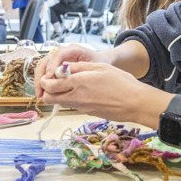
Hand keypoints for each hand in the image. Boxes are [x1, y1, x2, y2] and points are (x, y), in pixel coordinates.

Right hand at [34, 44, 107, 96]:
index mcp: (74, 50)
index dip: (52, 65)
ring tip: (40, 94)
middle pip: (46, 60)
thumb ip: (82, 71)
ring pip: (42, 66)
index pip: (59, 54)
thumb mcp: (94, 66)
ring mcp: (58, 58)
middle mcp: (63, 52)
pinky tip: (43, 92)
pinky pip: (45, 71)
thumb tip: (70, 80)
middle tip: (41, 90)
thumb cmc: (98, 62)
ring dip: (39, 80)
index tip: (49, 78)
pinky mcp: (55, 65)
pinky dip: (42, 81)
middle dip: (41, 75)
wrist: (99, 60)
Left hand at [39, 60, 160, 122]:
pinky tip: (86, 92)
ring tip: (73, 85)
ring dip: (60, 95)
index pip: (50, 86)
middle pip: (50, 99)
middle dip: (48, 91)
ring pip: (61, 103)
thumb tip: (64, 67)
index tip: (48, 76)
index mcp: (78, 83)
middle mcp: (77, 98)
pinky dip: (73, 99)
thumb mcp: (99, 67)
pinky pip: (74, 106)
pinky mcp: (88, 113)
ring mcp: (82, 108)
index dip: (45, 81)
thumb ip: (79, 68)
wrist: (135, 103)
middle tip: (55, 82)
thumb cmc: (121, 83)